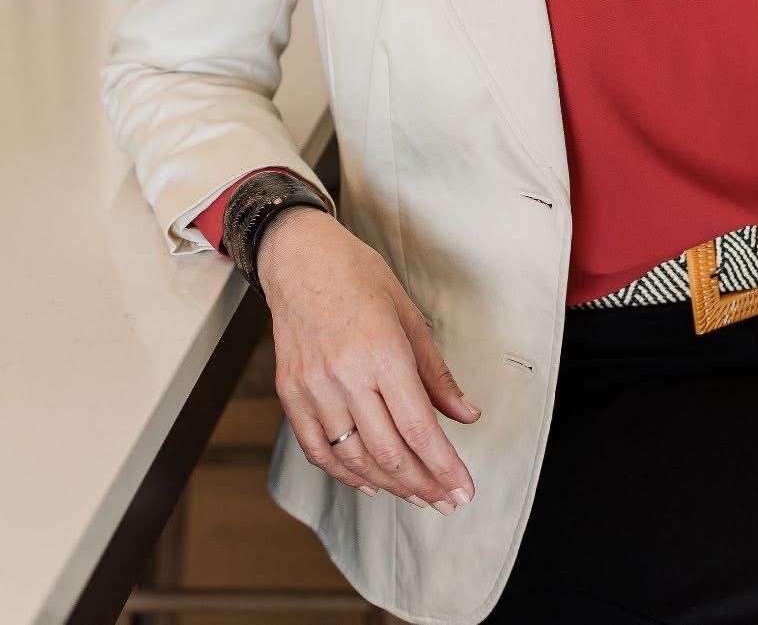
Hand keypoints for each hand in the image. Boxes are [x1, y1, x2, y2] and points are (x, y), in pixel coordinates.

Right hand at [256, 207, 481, 514]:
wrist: (299, 257)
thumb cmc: (357, 276)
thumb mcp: (408, 314)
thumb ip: (436, 373)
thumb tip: (466, 415)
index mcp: (382, 351)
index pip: (419, 428)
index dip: (445, 468)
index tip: (463, 489)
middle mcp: (346, 374)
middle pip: (390, 451)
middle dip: (424, 485)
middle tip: (447, 500)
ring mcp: (314, 387)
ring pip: (354, 458)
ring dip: (390, 485)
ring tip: (417, 495)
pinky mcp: (291, 393)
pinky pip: (318, 449)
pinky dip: (345, 473)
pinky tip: (369, 482)